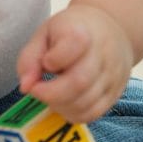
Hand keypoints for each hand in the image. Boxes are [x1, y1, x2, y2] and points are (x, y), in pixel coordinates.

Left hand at [16, 4, 133, 123]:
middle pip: (79, 81)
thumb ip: (30, 58)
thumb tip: (26, 86)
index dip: (53, 60)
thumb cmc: (71, 31)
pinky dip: (73, 113)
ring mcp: (113, 74)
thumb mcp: (46, 33)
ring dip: (60, 106)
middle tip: (39, 89)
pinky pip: (93, 113)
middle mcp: (104, 51)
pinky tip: (65, 102)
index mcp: (83, 31)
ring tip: (52, 94)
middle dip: (50, 94)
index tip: (45, 63)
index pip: (74, 43)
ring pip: (86, 103)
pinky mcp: (116, 91)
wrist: (111, 28)